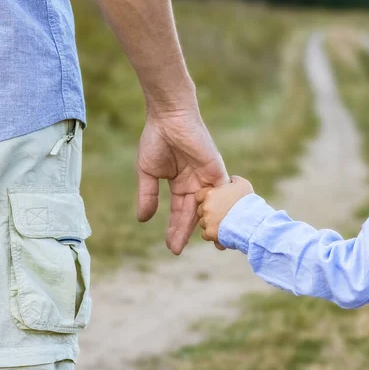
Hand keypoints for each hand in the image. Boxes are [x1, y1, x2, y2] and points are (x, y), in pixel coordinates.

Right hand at [136, 101, 228, 254]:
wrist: (169, 118)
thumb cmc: (157, 140)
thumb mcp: (148, 173)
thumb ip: (148, 196)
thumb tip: (143, 220)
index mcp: (181, 185)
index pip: (180, 213)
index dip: (175, 230)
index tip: (171, 247)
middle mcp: (197, 185)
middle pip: (194, 215)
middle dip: (186, 232)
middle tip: (178, 252)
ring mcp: (208, 179)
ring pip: (211, 209)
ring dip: (210, 226)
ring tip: (213, 245)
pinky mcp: (218, 171)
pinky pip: (224, 195)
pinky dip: (225, 210)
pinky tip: (224, 224)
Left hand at [195, 176, 253, 242]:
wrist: (253, 220)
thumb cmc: (248, 201)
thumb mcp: (242, 184)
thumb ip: (232, 180)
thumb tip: (230, 180)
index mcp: (210, 194)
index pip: (199, 196)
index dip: (206, 200)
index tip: (216, 203)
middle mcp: (206, 207)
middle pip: (201, 210)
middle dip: (209, 212)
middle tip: (222, 214)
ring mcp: (207, 220)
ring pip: (203, 223)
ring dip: (211, 224)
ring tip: (225, 225)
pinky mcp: (210, 233)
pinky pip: (206, 235)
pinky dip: (213, 235)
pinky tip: (223, 233)